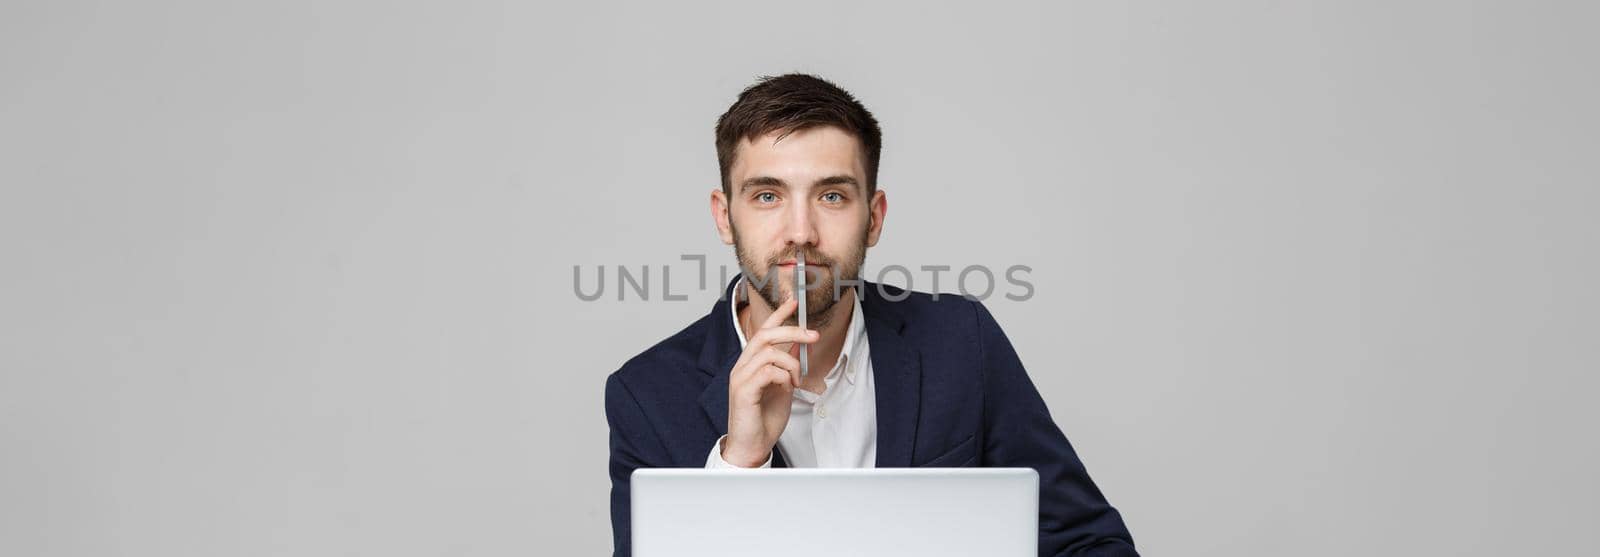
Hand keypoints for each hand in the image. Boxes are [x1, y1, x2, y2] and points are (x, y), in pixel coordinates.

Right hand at [723, 297, 816, 466]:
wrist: (752, 445)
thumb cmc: (764, 419)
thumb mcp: (782, 387)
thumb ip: (787, 367)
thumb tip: (800, 348)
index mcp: (751, 363)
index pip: (763, 331)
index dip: (779, 314)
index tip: (794, 301)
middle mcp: (742, 366)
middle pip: (766, 335)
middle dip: (793, 330)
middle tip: (814, 335)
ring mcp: (740, 378)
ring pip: (769, 352)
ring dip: (791, 363)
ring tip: (797, 381)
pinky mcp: (743, 392)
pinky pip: (767, 372)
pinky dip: (784, 376)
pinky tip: (787, 388)